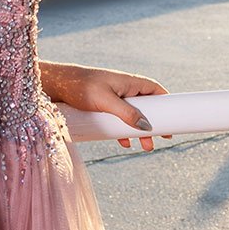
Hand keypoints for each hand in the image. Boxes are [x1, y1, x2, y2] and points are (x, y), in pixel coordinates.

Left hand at [44, 61, 171, 152]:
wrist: (56, 84)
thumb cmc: (81, 86)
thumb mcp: (106, 102)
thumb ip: (126, 113)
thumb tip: (146, 126)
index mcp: (129, 82)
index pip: (155, 91)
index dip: (166, 104)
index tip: (173, 120)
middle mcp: (123, 89)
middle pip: (146, 107)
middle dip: (152, 124)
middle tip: (160, 140)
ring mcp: (113, 97)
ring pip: (132, 116)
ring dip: (139, 131)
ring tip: (144, 147)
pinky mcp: (102, 106)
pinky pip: (118, 120)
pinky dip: (122, 131)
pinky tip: (123, 143)